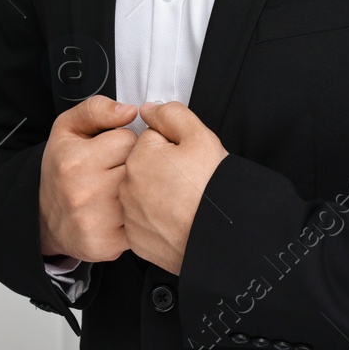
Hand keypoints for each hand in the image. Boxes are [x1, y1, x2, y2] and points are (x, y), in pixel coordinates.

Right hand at [38, 95, 139, 261]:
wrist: (44, 218)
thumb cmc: (62, 169)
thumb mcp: (68, 129)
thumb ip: (96, 109)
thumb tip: (130, 110)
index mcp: (75, 160)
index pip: (128, 139)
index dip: (124, 143)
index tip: (111, 151)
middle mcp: (84, 191)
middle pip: (140, 166)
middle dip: (134, 165)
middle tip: (116, 171)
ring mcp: (97, 221)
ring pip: (144, 193)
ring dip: (138, 190)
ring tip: (119, 189)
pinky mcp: (108, 244)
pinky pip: (142, 221)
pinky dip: (138, 216)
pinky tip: (121, 212)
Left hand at [118, 100, 228, 274]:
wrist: (221, 236)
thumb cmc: (211, 187)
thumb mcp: (199, 135)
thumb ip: (170, 114)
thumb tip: (148, 109)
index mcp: (139, 158)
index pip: (151, 140)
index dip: (174, 147)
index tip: (188, 161)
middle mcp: (127, 187)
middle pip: (145, 168)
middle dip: (163, 171)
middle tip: (188, 182)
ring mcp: (130, 216)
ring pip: (143, 194)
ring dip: (158, 195)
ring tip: (184, 202)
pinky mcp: (136, 239)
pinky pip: (144, 222)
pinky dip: (157, 221)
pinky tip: (177, 220)